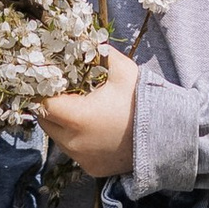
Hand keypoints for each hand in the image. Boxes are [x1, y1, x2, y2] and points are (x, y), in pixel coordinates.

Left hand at [37, 48, 138, 178]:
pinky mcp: (90, 168)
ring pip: (58, 138)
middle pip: (46, 122)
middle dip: (52, 108)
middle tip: (67, 96)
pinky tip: (95, 130)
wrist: (166, 138)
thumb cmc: (143, 102)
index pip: (43, 104)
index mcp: (76, 117)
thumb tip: (87, 39)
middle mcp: (73, 142)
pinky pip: (74, 152)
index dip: (45, 93)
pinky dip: (78, 141)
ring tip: (83, 112)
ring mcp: (81, 158)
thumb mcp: (124, 72)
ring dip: (63, 125)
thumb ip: (101, 54)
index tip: (53, 84)